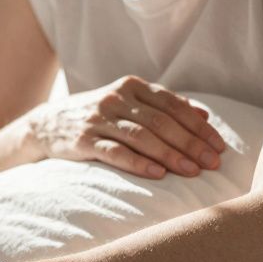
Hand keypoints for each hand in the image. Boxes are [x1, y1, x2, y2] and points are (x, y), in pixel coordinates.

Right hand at [26, 75, 226, 179]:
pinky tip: (157, 175)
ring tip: (192, 171)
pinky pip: (114, 152)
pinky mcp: (82, 141)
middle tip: (213, 163)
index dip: (198, 126)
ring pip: (142, 137)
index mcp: (131, 87)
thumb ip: (162, 106)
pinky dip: (138, 163)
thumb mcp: (127, 103)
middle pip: (161, 122)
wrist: (44, 125)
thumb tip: (204, 115)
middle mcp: (116, 99)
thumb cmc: (96, 117)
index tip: (219, 146)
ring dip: (170, 155)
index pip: (173, 105)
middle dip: (191, 143)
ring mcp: (98, 119)